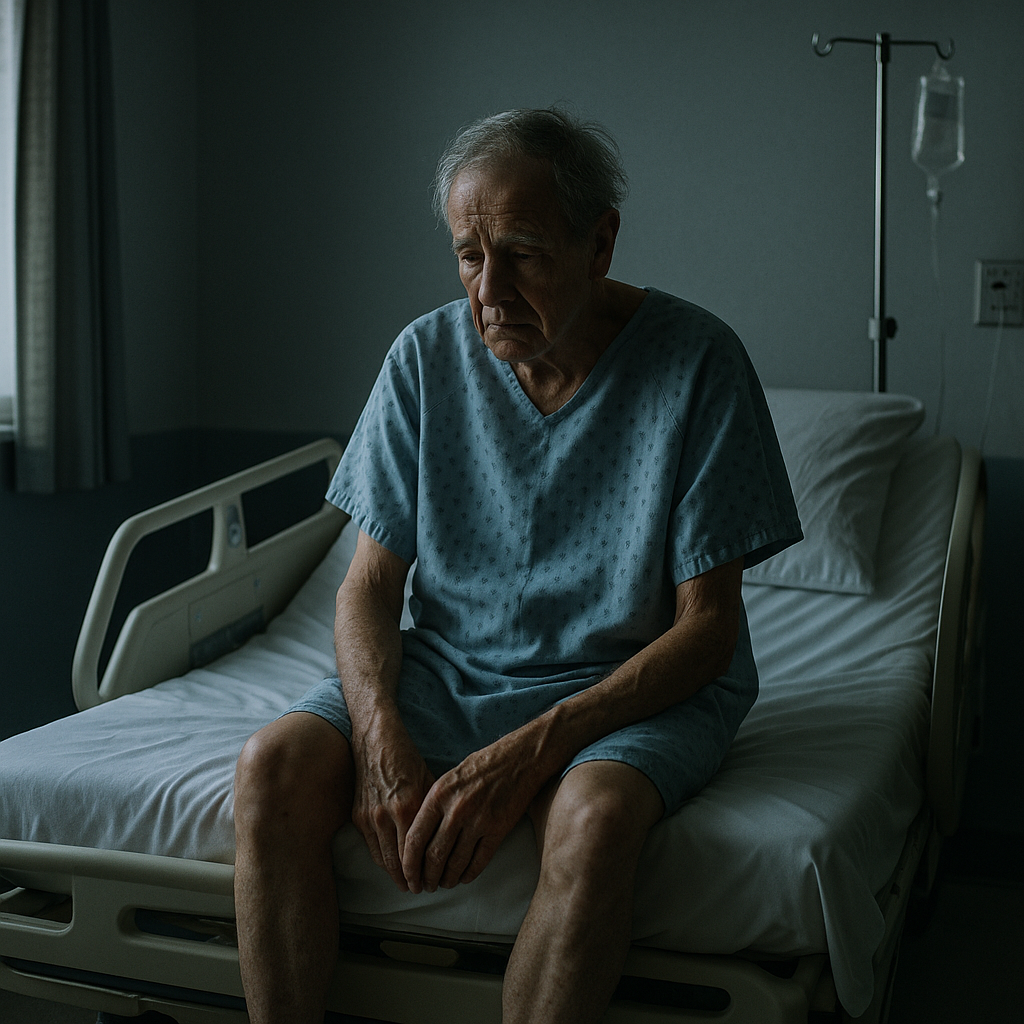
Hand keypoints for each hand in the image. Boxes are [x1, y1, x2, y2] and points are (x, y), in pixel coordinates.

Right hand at [351, 728, 435, 891]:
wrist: (376, 741)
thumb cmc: (407, 759)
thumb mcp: (430, 782)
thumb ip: (433, 812)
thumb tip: (444, 837)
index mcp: (408, 807)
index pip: (416, 854)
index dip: (424, 873)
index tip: (432, 883)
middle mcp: (387, 816)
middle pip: (398, 863)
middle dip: (410, 880)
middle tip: (421, 889)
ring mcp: (369, 817)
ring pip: (382, 859)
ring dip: (395, 875)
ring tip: (407, 883)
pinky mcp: (358, 816)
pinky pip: (370, 847)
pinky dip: (382, 860)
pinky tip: (392, 865)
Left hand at [400, 736, 545, 894]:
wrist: (519, 760)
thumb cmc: (481, 767)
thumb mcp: (449, 779)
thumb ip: (433, 805)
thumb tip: (419, 838)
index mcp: (439, 795)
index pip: (415, 838)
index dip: (409, 863)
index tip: (407, 876)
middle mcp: (456, 809)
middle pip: (433, 856)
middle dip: (426, 877)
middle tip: (424, 886)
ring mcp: (479, 821)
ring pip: (455, 863)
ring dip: (447, 879)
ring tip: (443, 884)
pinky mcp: (498, 830)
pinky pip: (479, 861)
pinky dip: (469, 874)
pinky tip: (464, 877)